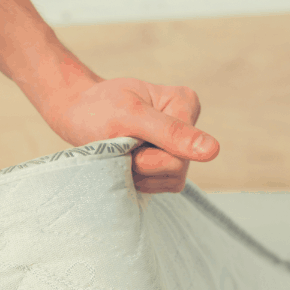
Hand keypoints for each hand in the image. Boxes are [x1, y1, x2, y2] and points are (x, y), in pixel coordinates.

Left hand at [40, 76, 220, 193]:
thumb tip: (213, 151)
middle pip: (176, 169)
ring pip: (169, 181)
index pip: (179, 153)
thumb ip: (170, 132)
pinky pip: (159, 186)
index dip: (146, 157)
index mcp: (185, 103)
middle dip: (140, 165)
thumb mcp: (129, 115)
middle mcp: (188, 124)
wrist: (76, 112)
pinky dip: (137, 179)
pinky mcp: (167, 163)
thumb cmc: (99, 108)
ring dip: (137, 174)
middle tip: (120, 146)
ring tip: (122, 151)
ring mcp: (179, 147)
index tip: (125, 138)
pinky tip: (125, 162)